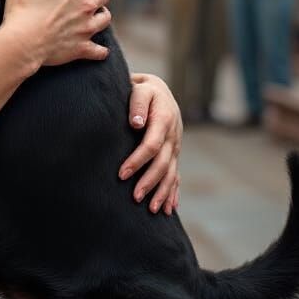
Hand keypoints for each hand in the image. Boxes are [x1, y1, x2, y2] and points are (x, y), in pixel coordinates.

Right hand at [0, 0, 110, 74]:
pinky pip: (100, 49)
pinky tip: (95, 46)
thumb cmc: (21, 3)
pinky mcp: (83, 47)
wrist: (21, 42)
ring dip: (99, 12)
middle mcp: (87, 2)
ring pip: (106, 17)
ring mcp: (87, 26)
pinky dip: (98, 48)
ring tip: (89, 12)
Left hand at [119, 73, 182, 214]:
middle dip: (150, 182)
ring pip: (172, 173)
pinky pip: (176, 175)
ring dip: (163, 192)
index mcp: (164, 120)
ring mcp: (175, 146)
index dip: (137, 161)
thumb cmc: (143, 89)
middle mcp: (173, 136)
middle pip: (163, 164)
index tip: (122, 174)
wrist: (159, 90)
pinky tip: (169, 208)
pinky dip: (173, 192)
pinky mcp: (174, 152)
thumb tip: (136, 123)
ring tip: (152, 210)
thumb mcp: (140, 88)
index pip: (151, 145)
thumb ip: (137, 104)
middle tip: (135, 198)